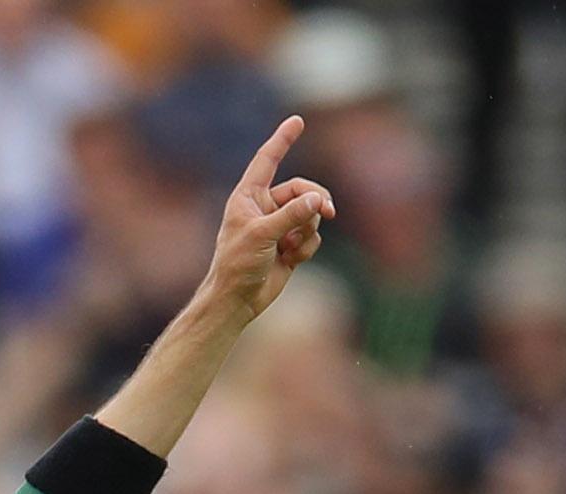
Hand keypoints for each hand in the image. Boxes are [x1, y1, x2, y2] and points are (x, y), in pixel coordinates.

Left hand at [202, 116, 336, 324]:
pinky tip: (292, 260)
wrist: (237, 301)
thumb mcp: (263, 235)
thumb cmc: (237, 265)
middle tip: (328, 211)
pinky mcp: (290, 245)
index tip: (297, 120)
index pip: (267, 160)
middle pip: (303, 189)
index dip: (282, 140)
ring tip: (293, 245)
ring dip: (309, 228)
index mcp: (248, 197)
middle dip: (316, 200)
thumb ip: (292, 214)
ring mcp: (278, 226)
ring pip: (311, 213)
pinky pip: (312, 235)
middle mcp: (264, 208)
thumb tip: (319, 199)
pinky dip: (307, 246)